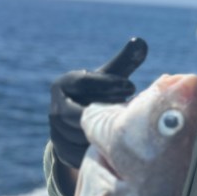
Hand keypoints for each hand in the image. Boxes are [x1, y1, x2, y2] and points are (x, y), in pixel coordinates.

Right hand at [49, 37, 147, 167]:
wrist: (83, 122)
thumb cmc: (102, 93)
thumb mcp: (110, 77)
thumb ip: (125, 61)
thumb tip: (141, 42)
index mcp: (64, 84)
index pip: (83, 81)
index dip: (108, 84)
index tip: (133, 87)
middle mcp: (55, 107)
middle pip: (76, 112)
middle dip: (104, 112)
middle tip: (129, 112)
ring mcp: (55, 130)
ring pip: (78, 134)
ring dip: (101, 133)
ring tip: (126, 129)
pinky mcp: (61, 150)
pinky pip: (79, 153)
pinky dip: (98, 151)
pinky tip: (118, 148)